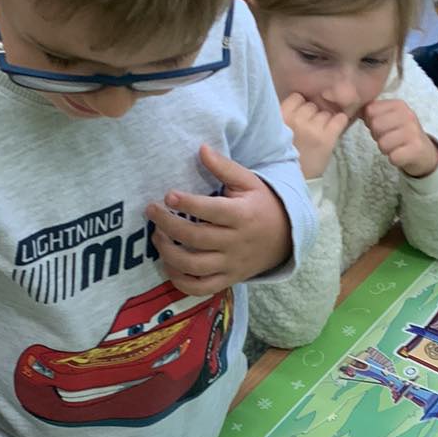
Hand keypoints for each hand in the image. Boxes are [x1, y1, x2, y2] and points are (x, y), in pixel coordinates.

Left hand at [147, 144, 291, 291]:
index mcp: (242, 216)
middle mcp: (236, 243)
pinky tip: (168, 263)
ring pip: (194, 265)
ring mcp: (231, 265)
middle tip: (152, 211)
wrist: (285, 239)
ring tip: (157, 237)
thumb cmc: (262, 205)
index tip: (167, 195)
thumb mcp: (249, 182)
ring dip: (169, 252)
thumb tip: (200, 148)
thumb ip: (224, 167)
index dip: (188, 203)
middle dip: (168, 224)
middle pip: (196, 238)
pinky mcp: (228, 280)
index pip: (212, 211)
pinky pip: (200, 288)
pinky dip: (180, 280)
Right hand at [280, 92, 349, 180]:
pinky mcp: (327, 138)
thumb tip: (305, 101)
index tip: (301, 116)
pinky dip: (340, 122)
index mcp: (280, 117)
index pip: (297, 98)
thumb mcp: (277, 132)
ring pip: (325, 113)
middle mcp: (296, 120)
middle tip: (310, 128)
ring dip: (325, 121)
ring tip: (320, 133)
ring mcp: (312, 128)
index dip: (301, 106)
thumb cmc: (283, 156)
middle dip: (312, 114)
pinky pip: (339, 120)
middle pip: (311, 105)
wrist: (291, 181)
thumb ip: (286, 115)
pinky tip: (335, 128)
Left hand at [364, 98, 437, 177]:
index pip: (370, 110)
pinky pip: (393, 157)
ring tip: (395, 147)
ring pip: (382, 143)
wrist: (424, 152)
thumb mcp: (389, 118)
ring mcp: (413, 132)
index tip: (383, 127)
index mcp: (398, 105)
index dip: (370, 122)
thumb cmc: (401, 134)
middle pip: (375, 126)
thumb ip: (372, 113)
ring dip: (385, 149)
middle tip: (389, 138)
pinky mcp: (416, 149)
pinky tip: (401, 155)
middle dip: (377, 136)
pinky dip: (394, 159)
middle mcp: (408, 115)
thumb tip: (353, 110)